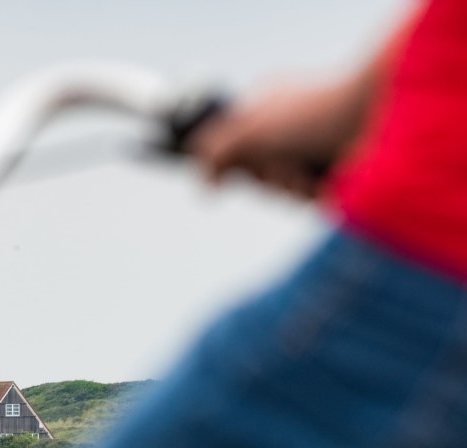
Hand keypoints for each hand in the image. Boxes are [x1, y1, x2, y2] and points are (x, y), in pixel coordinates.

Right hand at [192, 81, 365, 200]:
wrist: (387, 116)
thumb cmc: (316, 114)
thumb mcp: (250, 130)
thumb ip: (215, 154)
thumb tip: (204, 188)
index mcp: (265, 105)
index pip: (230, 144)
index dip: (229, 160)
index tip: (229, 168)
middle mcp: (288, 127)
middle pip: (255, 173)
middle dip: (266, 176)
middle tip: (281, 162)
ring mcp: (314, 150)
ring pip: (283, 190)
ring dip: (291, 187)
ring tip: (310, 170)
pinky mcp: (338, 172)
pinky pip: (310, 198)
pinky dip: (315, 194)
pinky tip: (330, 178)